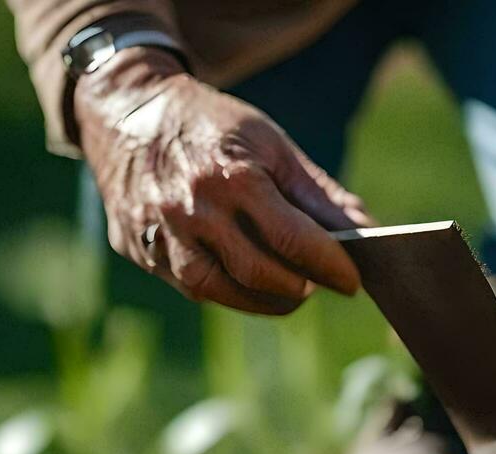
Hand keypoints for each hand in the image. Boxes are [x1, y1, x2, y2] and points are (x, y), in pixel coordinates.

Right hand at [75, 48, 372, 314]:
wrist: (128, 110)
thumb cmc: (213, 127)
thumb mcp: (272, 146)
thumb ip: (320, 195)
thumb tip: (367, 233)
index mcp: (232, 177)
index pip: (293, 240)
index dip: (330, 267)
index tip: (353, 283)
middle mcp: (191, 209)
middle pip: (257, 274)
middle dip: (298, 288)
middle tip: (317, 286)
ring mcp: (157, 233)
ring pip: (217, 290)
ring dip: (261, 301)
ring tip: (287, 291)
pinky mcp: (137, 248)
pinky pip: (187, 285)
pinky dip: (224, 289)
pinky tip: (243, 279)